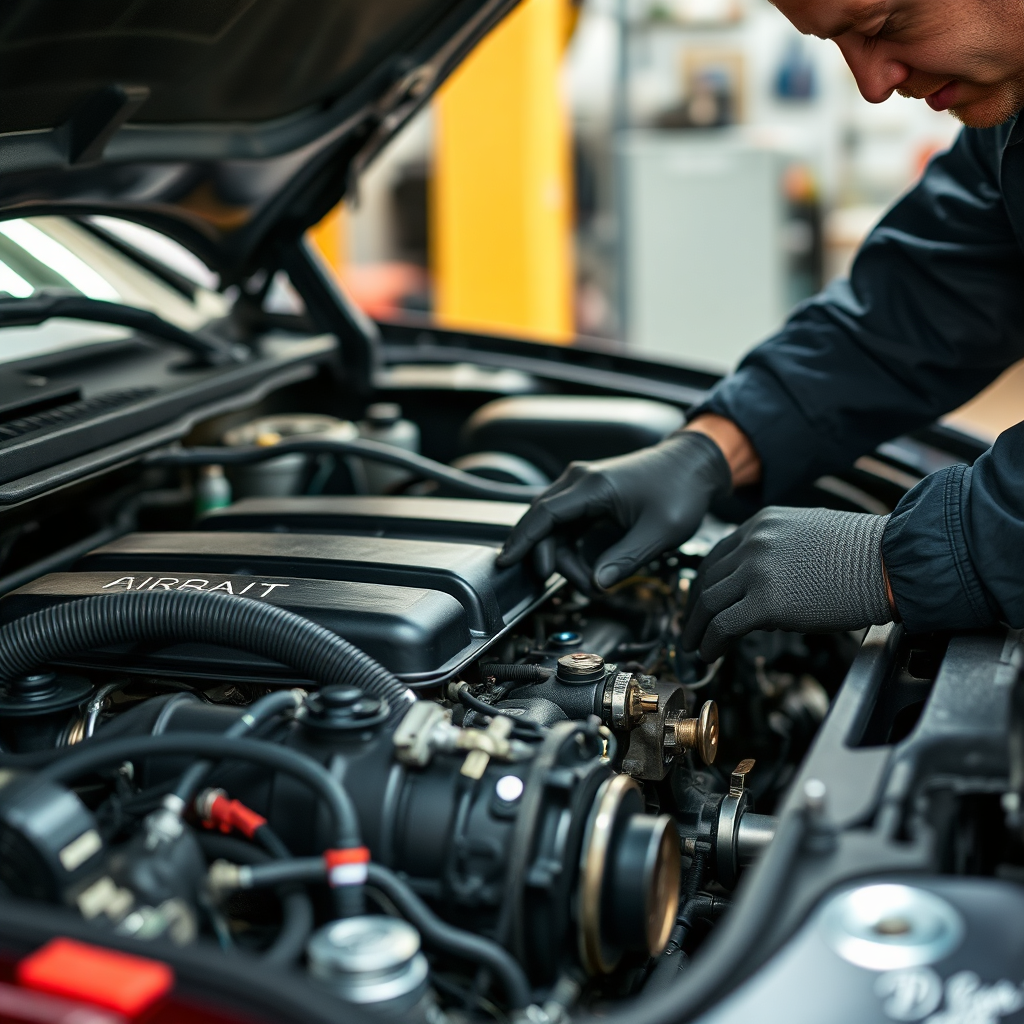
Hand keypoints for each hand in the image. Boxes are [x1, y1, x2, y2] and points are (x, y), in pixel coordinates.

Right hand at [496, 430, 731, 591]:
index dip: (523, 541)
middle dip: (555, 561)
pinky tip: (590, 568)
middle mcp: (579, 482)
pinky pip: (567, 527)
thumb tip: (598, 583)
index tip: (506, 562)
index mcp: (593, 486)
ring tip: (596, 580)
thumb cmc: (681, 490)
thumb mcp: (660, 531)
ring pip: (554, 528)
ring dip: (566, 558)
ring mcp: (582, 488)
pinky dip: (572, 550)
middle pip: (544, 524)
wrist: (694, 465)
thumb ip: (627, 558)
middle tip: (586, 586)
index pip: (544, 514)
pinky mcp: (589, 498)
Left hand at [681, 507, 893, 661]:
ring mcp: (757, 570)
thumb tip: (759, 583)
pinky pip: (723, 625)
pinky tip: (710, 653)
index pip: (717, 555)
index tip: (699, 603)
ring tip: (695, 646)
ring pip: (708, 602)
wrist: (891, 562)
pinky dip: (710, 642)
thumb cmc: (864, 553)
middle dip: (693, 608)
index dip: (704, 583)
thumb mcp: (808, 534)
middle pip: (707, 578)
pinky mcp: (766, 602)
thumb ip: (776, 550)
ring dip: (696, 628)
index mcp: (763, 524)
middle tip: (690, 628)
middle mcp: (753, 541)